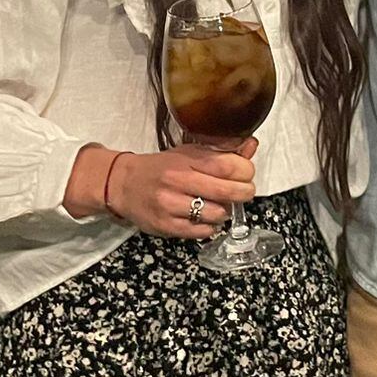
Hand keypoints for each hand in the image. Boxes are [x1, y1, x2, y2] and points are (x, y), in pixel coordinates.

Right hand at [90, 140, 257, 238]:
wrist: (124, 184)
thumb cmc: (163, 167)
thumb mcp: (190, 152)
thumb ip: (222, 150)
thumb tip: (252, 145)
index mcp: (187, 160)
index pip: (229, 166)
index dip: (246, 171)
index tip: (247, 174)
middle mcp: (178, 181)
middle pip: (227, 191)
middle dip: (244, 193)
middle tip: (244, 192)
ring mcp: (170, 205)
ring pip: (216, 214)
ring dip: (226, 212)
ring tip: (220, 205)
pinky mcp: (165, 226)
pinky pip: (201, 231)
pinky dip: (211, 227)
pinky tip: (206, 218)